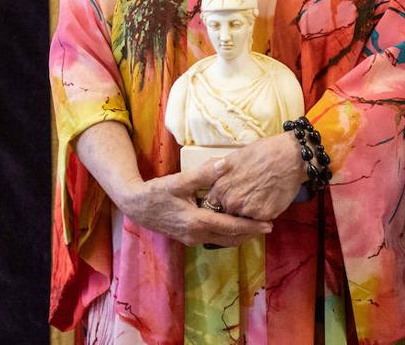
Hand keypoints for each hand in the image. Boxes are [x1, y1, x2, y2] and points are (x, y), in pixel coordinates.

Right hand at [117, 162, 272, 247]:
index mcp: (198, 221)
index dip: (252, 226)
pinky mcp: (188, 238)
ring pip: (223, 241)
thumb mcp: (180, 181)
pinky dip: (228, 234)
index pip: (231, 227)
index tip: (269, 224)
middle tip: (268, 226)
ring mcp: (192, 239)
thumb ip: (204, 174)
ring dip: (239, 235)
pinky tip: (234, 225)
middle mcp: (197, 235)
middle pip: (230, 238)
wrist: (135, 206)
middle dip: (250, 233)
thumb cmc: (156, 192)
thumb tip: (226, 164)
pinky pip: (214, 239)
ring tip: (256, 226)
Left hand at [203, 133, 306, 220]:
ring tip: (260, 197)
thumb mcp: (235, 157)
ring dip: (249, 214)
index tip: (227, 201)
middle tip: (248, 197)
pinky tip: (270, 198)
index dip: (220, 204)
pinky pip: (260, 220)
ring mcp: (247, 210)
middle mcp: (231, 202)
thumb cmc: (264, 152)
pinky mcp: (264, 216)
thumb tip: (210, 176)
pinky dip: (264, 214)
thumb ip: (220, 172)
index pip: (211, 205)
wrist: (289, 156)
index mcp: (220, 188)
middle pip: (227, 215)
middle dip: (235, 210)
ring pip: (244, 219)